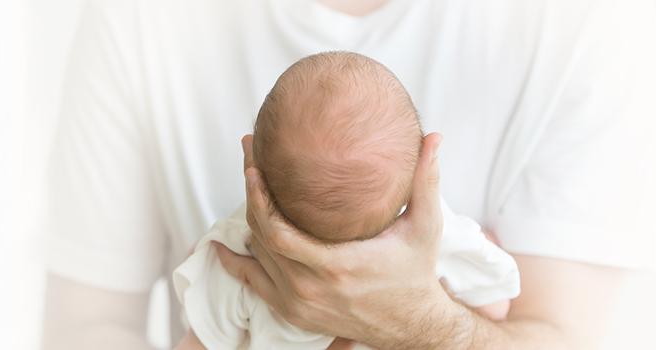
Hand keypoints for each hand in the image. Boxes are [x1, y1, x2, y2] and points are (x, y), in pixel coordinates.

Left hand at [214, 133, 460, 347]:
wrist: (412, 325)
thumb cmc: (416, 273)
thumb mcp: (425, 227)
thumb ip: (426, 182)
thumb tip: (433, 138)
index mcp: (337, 266)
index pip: (278, 232)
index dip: (258, 198)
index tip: (254, 165)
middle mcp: (311, 289)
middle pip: (260, 238)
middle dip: (250, 196)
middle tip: (249, 159)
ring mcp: (299, 305)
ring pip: (256, 258)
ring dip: (248, 222)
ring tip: (250, 185)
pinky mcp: (295, 314)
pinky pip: (255, 285)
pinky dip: (237, 264)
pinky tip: (221, 246)